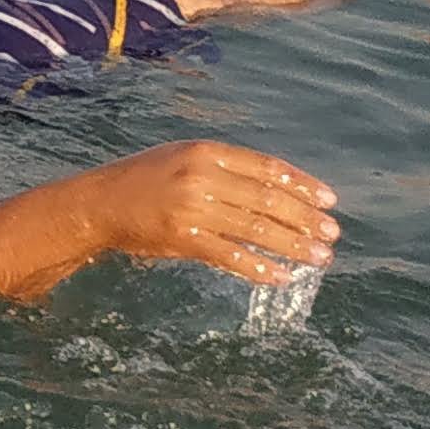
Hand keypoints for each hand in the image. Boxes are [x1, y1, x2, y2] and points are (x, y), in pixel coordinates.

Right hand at [76, 141, 340, 286]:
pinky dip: (258, 268)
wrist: (97, 203)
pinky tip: (280, 276)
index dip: (303, 185)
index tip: (330, 201)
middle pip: (268, 200)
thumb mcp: (183, 159)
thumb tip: (275, 192)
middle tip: (332, 234)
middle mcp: (202, 177)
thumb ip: (224, 169)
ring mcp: (193, 208)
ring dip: (294, 245)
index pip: (267, 169)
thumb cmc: (143, 181)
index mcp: (206, 152)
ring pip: (257, 229)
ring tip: (319, 257)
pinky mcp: (183, 238)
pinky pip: (231, 255)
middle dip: (306, 219)